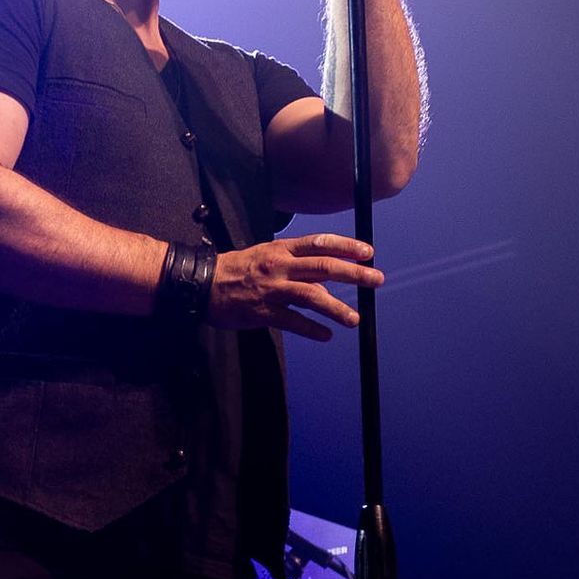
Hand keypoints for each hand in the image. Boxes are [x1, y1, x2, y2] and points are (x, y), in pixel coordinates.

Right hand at [209, 234, 381, 340]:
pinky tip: (326, 335)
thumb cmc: (236, 269)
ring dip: (337, 308)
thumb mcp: (266, 255)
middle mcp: (280, 267)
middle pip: (323, 268)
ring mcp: (272, 289)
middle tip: (376, 279)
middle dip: (353, 274)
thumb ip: (294, 262)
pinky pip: (292, 321)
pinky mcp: (262, 312)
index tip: (367, 252)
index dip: (345, 247)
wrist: (203, 284)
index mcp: (281, 250)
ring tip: (354, 319)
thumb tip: (325, 271)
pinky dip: (311, 329)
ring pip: (312, 296)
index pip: (319, 243)